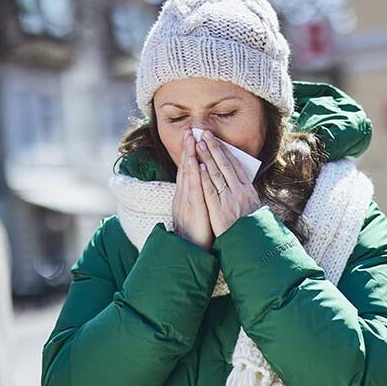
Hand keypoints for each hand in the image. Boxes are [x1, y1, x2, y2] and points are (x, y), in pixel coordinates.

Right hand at [172, 130, 213, 249]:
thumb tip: (203, 189)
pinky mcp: (193, 211)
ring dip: (189, 156)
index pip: (187, 172)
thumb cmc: (195, 235)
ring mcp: (187, 203)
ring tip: (191, 140)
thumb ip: (197, 200)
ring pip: (188, 176)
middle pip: (185, 169)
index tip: (191, 138)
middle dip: (187, 149)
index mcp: (185, 198)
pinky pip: (193, 191)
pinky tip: (195, 164)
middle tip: (189, 131)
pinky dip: (194, 177)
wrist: (188, 254)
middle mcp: (183, 198)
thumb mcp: (195, 214)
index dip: (188, 154)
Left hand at [196, 130, 260, 236]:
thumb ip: (245, 197)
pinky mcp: (219, 210)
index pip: (235, 166)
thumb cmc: (250, 230)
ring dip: (207, 158)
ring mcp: (229, 200)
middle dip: (214, 149)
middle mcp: (240, 192)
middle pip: (225, 166)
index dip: (225, 152)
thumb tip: (241, 185)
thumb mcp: (253, 210)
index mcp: (248, 191)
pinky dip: (204, 178)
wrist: (249, 247)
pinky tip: (198, 167)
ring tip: (199, 144)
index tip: (216, 141)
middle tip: (204, 134)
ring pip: (217, 175)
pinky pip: (211, 191)